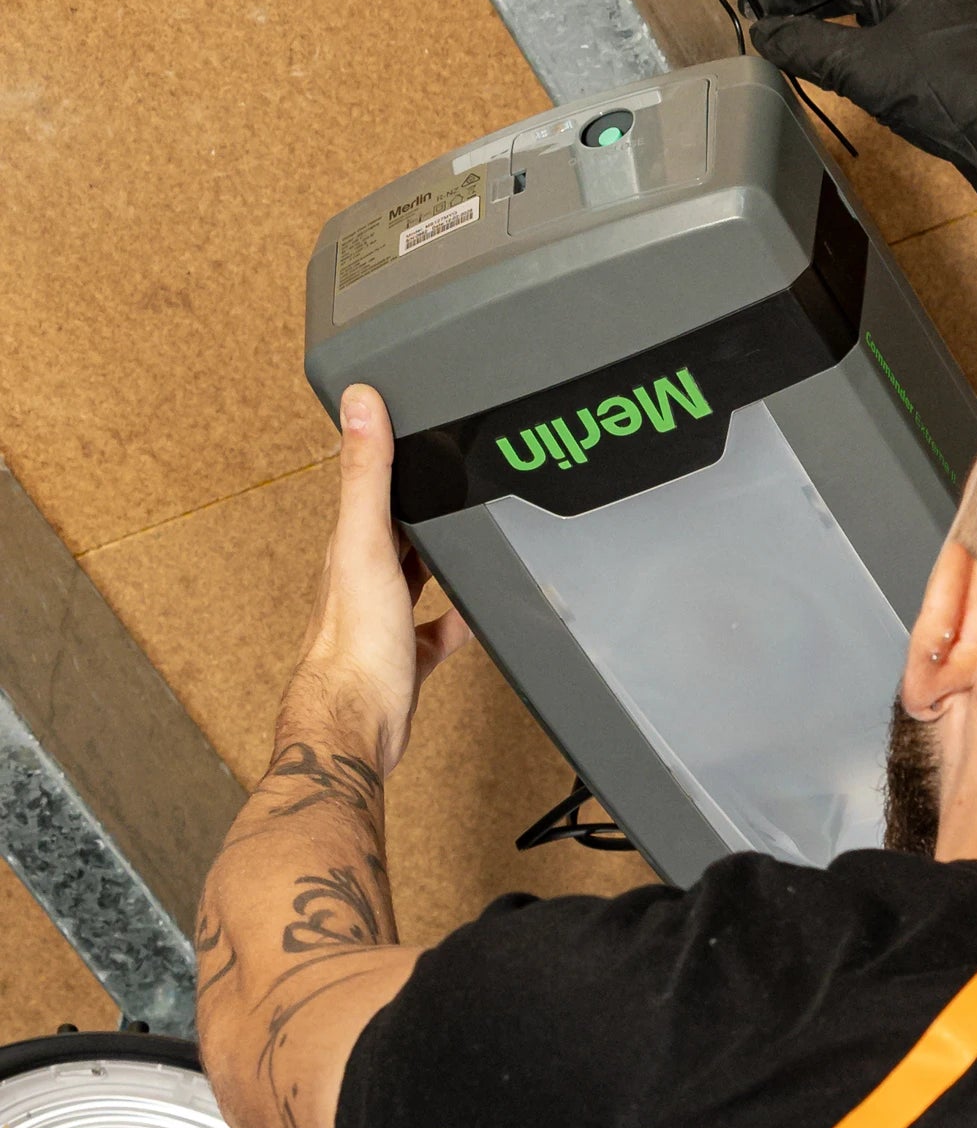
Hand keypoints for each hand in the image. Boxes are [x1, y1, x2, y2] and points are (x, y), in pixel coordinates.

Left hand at [286, 387, 469, 777]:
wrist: (358, 724)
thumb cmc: (354, 645)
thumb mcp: (365, 543)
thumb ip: (366, 474)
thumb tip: (358, 403)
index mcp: (351, 548)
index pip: (369, 488)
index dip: (388, 456)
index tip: (409, 423)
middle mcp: (363, 581)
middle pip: (394, 531)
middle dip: (420, 506)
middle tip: (451, 477)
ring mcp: (384, 620)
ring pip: (413, 577)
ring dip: (435, 558)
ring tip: (462, 536)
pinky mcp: (406, 657)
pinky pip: (436, 631)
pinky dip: (456, 619)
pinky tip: (473, 616)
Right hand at [710, 0, 976, 257]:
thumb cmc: (962, 92)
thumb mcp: (869, 68)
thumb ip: (811, 48)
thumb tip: (768, 33)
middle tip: (748, 2)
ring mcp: (949, 13)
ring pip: (871, 1)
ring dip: (822, 14)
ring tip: (781, 33)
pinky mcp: (961, 50)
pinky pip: (893, 28)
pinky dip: (855, 38)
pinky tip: (837, 59)